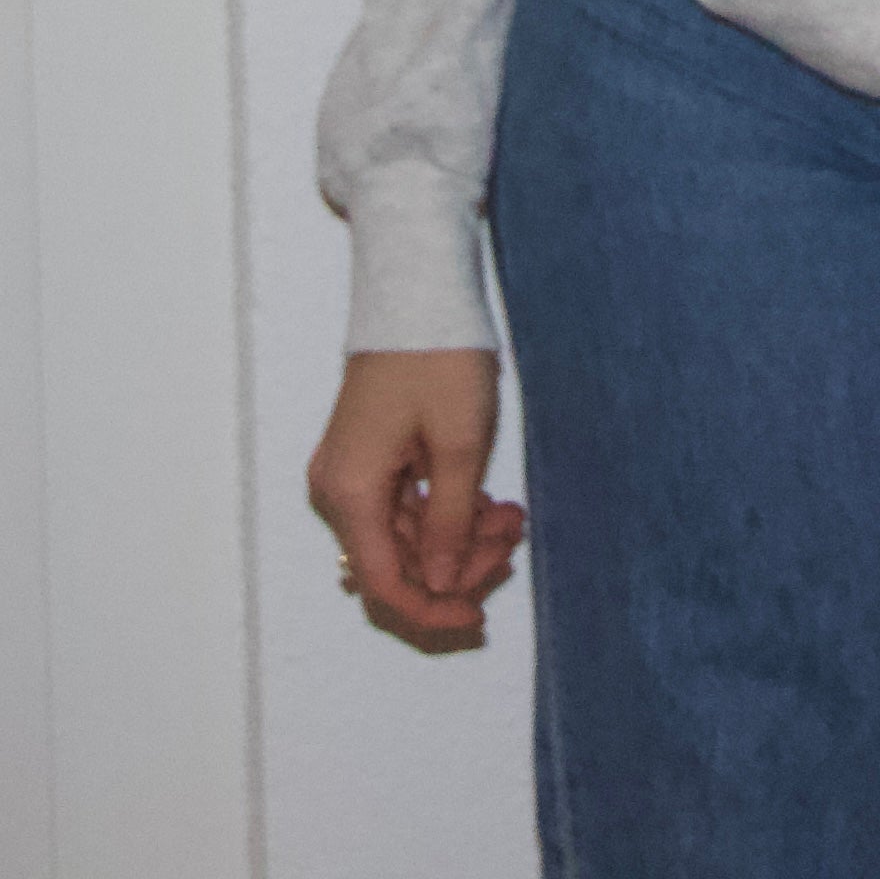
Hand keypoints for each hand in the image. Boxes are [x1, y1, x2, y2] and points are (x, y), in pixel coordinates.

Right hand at [307, 349, 525, 651]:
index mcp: (350, 492)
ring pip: (406, 536)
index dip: (433, 608)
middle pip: (397, 562)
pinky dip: (446, 511)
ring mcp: (351, 473)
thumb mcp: (460, 444)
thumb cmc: (439, 357)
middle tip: (514, 536)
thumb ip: (449, 522)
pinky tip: (488, 502)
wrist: (419, 290)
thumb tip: (440, 584)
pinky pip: (405, 506)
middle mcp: (339, 490)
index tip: (480, 617)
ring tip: (513, 515)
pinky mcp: (369, 457)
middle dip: (459, 562)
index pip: (385, 582)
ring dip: (460, 536)